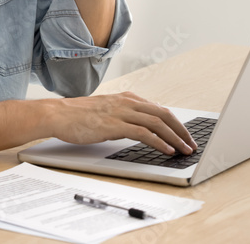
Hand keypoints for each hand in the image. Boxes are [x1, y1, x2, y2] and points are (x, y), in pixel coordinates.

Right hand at [50, 91, 196, 154]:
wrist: (58, 114)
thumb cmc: (78, 115)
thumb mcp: (107, 111)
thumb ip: (124, 116)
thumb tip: (139, 129)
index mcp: (127, 98)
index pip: (159, 109)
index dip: (176, 123)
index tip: (185, 136)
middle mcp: (127, 102)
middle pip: (164, 114)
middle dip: (181, 130)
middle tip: (191, 144)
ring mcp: (121, 112)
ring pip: (157, 123)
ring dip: (175, 138)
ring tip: (184, 150)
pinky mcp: (114, 125)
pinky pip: (143, 133)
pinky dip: (158, 141)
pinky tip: (166, 150)